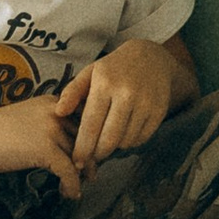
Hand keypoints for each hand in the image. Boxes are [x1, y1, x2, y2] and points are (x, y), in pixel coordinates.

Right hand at [0, 86, 87, 196]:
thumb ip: (47, 124)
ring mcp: (52, 130)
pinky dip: (72, 185)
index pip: (85, 118)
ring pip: (81, 155)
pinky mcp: (46, 150)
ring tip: (79, 186)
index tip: (90, 153)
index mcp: (53, 102)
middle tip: (91, 173)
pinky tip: (68, 193)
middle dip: (91, 157)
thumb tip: (66, 145)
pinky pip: (69, 171)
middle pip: (87, 136)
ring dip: (82, 174)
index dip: (91, 137)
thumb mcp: (27, 117)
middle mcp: (56, 112)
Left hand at [72, 39, 180, 165]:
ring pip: (125, 141)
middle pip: (109, 139)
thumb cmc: (114, 68)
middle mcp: (127, 93)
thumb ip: (72, 92)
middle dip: (97, 153)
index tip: (76, 161)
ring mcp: (145, 103)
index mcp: (105, 84)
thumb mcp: (90, 73)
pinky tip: (123, 133)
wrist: (151, 57)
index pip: (91, 124)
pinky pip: (141, 139)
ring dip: (114, 147)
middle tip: (91, 157)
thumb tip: (58, 113)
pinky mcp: (159, 111)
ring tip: (107, 140)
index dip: (83, 147)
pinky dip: (130, 142)